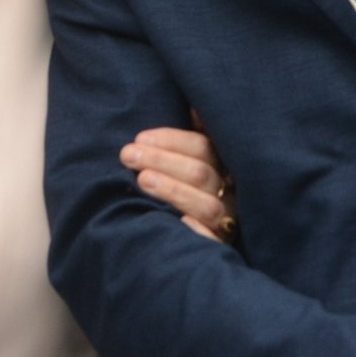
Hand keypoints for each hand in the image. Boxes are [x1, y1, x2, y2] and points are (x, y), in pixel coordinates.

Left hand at [123, 115, 235, 241]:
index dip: (171, 140)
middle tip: (128, 155)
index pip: (202, 147)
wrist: (188, 251)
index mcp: (221, 166)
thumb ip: (189, 137)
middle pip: (200, 173)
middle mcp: (227, 193)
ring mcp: (225, 223)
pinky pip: (211, 242)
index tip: (139, 138)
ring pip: (206, 205)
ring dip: (174, 190)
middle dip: (162, 161)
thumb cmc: (184, 190)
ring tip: (142, 180)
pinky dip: (196, 232)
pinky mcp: (218, 249)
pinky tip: (178, 223)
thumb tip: (190, 105)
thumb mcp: (189, 161)